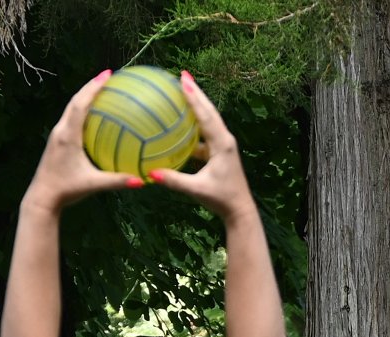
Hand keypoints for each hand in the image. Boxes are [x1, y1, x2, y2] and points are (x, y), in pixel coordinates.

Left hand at [25, 71, 142, 214]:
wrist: (42, 197)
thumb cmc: (66, 190)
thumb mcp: (93, 185)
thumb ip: (117, 181)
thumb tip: (142, 180)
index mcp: (68, 135)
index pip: (80, 104)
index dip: (93, 87)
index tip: (107, 74)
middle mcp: (61, 131)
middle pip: (75, 101)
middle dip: (91, 86)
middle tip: (107, 75)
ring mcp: (57, 135)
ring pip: (71, 109)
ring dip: (85, 96)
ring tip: (101, 89)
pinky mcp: (57, 142)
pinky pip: (71, 119)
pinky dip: (82, 110)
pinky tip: (94, 115)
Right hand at [147, 72, 254, 222]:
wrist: (239, 209)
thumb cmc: (220, 199)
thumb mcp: (196, 189)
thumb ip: (174, 181)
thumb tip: (150, 174)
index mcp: (221, 144)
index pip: (206, 115)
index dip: (194, 96)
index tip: (183, 79)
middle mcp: (224, 140)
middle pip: (208, 110)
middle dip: (195, 92)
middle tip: (182, 74)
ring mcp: (223, 145)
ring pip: (208, 120)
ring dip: (196, 105)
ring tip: (182, 90)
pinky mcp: (219, 152)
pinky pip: (204, 133)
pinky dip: (194, 124)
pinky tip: (181, 121)